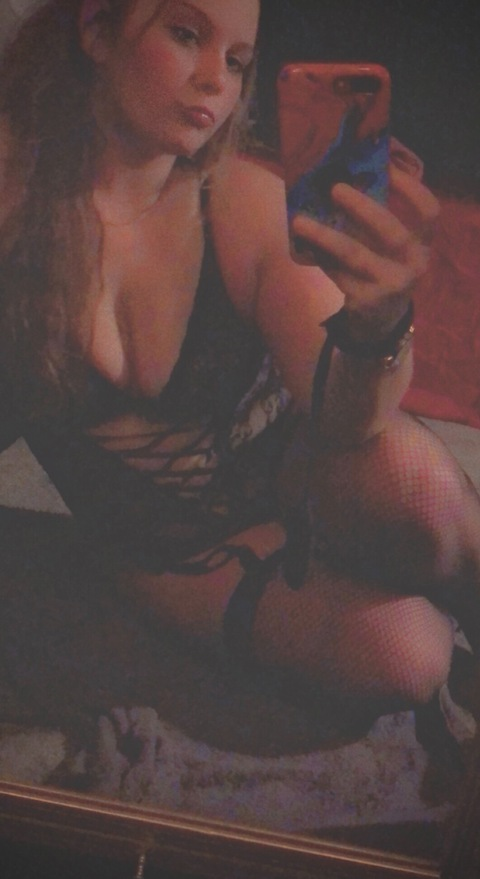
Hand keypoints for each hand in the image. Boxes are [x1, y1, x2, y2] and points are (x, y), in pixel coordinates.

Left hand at [290, 162, 438, 337]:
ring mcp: (390, 285)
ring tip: (299, 221)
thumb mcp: (392, 249)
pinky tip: (307, 246)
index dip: (411, 188)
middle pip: (390, 230)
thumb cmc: (384, 270)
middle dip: (362, 206)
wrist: (381, 321)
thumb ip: (378, 221)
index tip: (388, 168)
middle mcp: (413, 265)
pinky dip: (321, 258)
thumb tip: (343, 178)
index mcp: (423, 244)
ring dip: (324, 235)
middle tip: (334, 188)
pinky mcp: (366, 301)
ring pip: (354, 254)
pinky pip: (337, 273)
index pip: (429, 211)